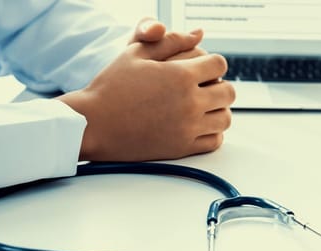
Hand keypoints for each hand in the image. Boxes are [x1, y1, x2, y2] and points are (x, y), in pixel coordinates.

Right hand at [58, 19, 234, 160]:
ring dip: (219, 109)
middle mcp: (190, 102)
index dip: (212, 63)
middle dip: (219, 85)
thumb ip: (171, 40)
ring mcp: (188, 127)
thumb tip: (199, 33)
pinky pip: (214, 141)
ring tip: (204, 105)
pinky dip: (212, 132)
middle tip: (205, 86)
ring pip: (225, 118)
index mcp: (180, 76)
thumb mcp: (136, 53)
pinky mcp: (182, 148)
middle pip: (228, 92)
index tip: (202, 67)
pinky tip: (199, 124)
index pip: (219, 64)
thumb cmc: (111, 86)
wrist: (92, 124)